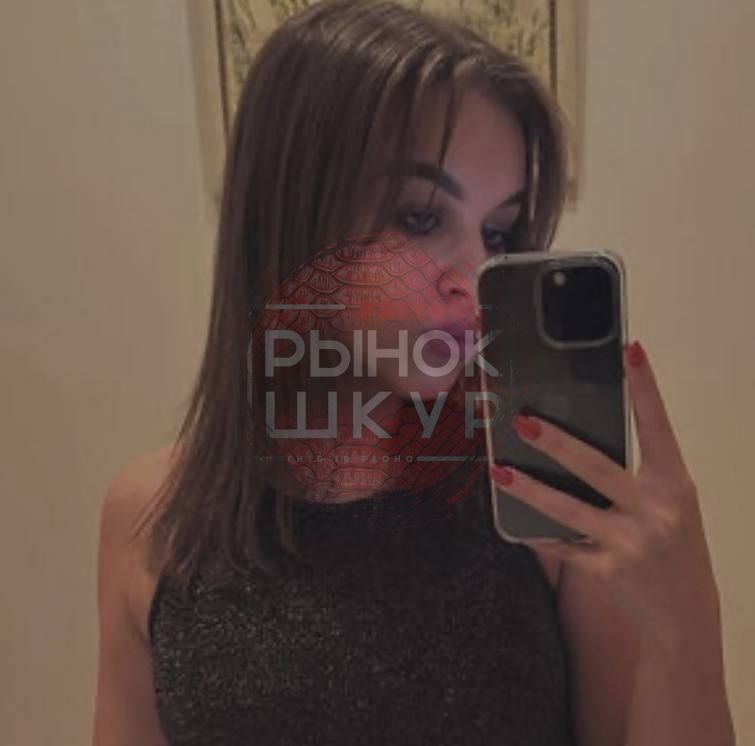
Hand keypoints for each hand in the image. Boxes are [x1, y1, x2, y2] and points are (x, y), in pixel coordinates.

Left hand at [490, 340, 721, 648]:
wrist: (683, 610)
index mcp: (674, 482)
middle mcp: (654, 509)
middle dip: (556, 442)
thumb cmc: (673, 542)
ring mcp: (629, 541)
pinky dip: (537, 532)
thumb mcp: (668, 501)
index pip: (657, 426)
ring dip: (529, 489)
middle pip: (596, 467)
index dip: (645, 387)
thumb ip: (635, 473)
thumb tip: (576, 438)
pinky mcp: (606, 569)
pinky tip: (514, 521)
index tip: (631, 350)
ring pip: (568, 510)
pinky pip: (561, 545)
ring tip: (499, 471)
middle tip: (522, 420)